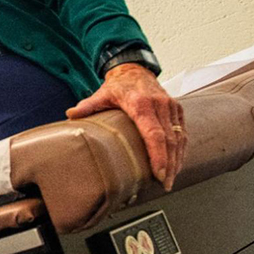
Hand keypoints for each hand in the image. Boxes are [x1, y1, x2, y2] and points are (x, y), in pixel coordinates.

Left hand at [66, 63, 186, 190]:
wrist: (135, 70)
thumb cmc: (118, 86)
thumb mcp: (101, 94)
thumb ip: (88, 106)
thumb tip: (70, 115)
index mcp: (141, 104)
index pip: (154, 134)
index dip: (158, 155)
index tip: (159, 173)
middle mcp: (160, 105)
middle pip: (170, 140)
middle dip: (169, 164)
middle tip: (165, 184)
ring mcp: (171, 107)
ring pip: (179, 138)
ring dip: (177, 160)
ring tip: (170, 179)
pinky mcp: (177, 110)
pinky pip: (182, 133)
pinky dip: (181, 150)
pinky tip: (176, 164)